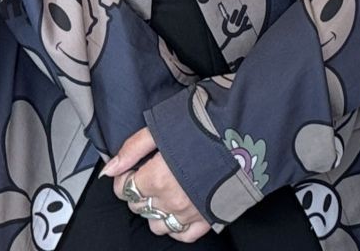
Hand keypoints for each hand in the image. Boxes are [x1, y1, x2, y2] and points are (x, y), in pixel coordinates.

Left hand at [102, 127, 211, 241]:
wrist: (249, 133)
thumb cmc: (208, 124)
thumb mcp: (163, 126)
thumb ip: (133, 148)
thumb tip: (110, 168)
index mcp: (158, 177)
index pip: (125, 188)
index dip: (125, 176)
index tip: (132, 167)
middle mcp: (172, 200)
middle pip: (138, 206)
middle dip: (138, 190)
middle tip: (148, 173)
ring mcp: (190, 213)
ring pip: (157, 225)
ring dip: (154, 210)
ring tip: (163, 191)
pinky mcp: (209, 218)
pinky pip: (184, 236)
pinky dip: (176, 226)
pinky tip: (177, 210)